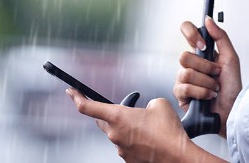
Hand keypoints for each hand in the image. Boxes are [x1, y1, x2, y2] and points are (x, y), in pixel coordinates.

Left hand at [67, 89, 201, 162]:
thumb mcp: (159, 104)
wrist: (178, 157)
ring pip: (117, 134)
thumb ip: (147, 103)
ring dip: (127, 129)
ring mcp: (120, 149)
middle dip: (110, 114)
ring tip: (149, 128)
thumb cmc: (169, 131)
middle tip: (125, 111)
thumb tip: (146, 109)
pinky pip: (127, 146)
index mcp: (118, 117)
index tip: (71, 92)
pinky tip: (151, 140)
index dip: (76, 97)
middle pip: (103, 121)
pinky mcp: (128, 160)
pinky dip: (136, 141)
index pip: (87, 107)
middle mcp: (114, 134)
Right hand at [174, 16, 240, 137]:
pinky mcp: (180, 95)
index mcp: (201, 53)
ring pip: (185, 73)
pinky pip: (184, 88)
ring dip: (206, 83)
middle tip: (216, 75)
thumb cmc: (233, 88)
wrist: (232, 111)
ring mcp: (183, 79)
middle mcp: (190, 65)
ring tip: (214, 89)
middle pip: (184, 56)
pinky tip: (208, 97)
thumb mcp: (231, 59)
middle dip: (206, 68)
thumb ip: (221, 37)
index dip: (190, 34)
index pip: (186, 31)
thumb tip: (208, 20)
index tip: (203, 45)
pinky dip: (201, 93)